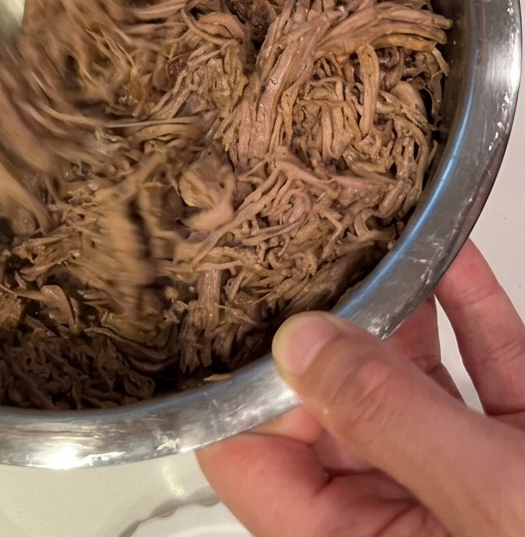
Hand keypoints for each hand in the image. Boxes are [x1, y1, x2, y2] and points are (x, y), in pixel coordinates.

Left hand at [197, 241, 524, 535]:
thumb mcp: (493, 501)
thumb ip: (390, 420)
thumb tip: (296, 344)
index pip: (256, 465)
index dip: (246, 389)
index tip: (251, 311)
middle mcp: (407, 516)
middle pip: (332, 410)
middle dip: (324, 328)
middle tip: (304, 246)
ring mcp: (470, 477)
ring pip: (410, 378)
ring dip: (395, 304)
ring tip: (363, 234)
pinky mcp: (523, 446)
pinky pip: (484, 368)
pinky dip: (469, 309)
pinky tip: (448, 255)